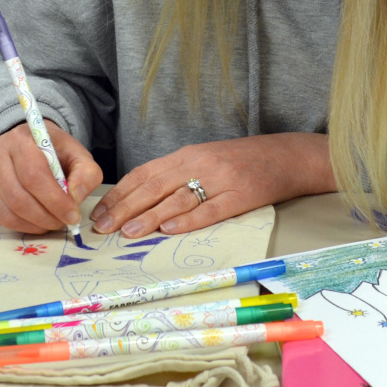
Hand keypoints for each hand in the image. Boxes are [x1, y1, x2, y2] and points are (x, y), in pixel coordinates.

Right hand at [0, 121, 103, 233]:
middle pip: (18, 198)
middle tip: (64, 223)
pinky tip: (36, 219)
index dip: (55, 201)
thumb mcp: (78, 155)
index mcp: (21, 139)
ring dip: (34, 226)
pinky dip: (21, 226)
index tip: (72, 215)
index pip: (34, 176)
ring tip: (52, 222)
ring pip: (7, 213)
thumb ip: (86, 173)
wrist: (29, 145)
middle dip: (46, 218)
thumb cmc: (54, 151)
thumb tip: (75, 197)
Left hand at [90, 133, 334, 238]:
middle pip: (154, 186)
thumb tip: (140, 201)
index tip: (100, 212)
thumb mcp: (205, 160)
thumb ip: (176, 176)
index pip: (144, 174)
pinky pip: (210, 210)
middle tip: (103, 227)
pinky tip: (169, 230)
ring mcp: (220, 179)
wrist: (286, 156)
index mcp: (187, 155)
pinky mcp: (240, 195)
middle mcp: (199, 164)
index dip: (120, 194)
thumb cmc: (242, 161)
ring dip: (149, 216)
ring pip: (177, 199)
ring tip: (128, 231)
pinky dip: (188, 220)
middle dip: (125, 207)